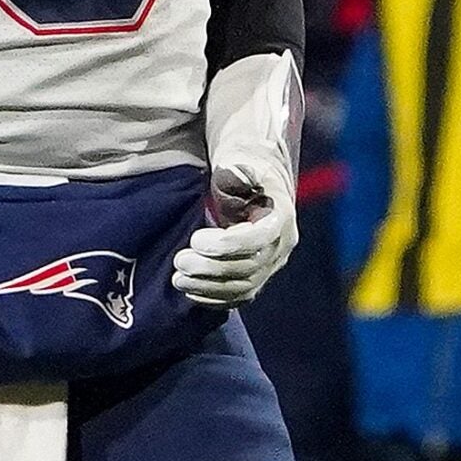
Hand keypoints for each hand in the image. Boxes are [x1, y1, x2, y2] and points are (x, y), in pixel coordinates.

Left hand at [172, 160, 297, 307]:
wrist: (255, 183)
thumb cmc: (244, 169)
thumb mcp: (240, 161)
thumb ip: (238, 170)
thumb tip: (235, 173)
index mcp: (281, 216)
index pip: (258, 240)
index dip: (226, 245)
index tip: (195, 239)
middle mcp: (281, 245)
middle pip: (249, 267)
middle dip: (210, 268)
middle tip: (179, 261)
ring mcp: (271, 264)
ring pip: (244, 287)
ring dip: (209, 288)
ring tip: (178, 279)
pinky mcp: (258, 276)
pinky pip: (240, 296)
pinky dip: (215, 299)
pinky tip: (191, 291)